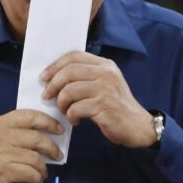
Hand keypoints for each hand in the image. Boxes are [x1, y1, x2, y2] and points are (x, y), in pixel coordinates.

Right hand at [0, 109, 63, 182]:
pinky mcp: (2, 170)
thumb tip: (45, 134)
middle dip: (51, 147)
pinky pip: (29, 173)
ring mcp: (0, 153)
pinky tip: (36, 180)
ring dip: (43, 167)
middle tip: (58, 154)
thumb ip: (15, 131)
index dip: (48, 121)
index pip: (29, 116)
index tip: (59, 129)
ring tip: (43, 172)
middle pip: (36, 137)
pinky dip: (37, 178)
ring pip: (34, 157)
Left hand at [40, 52, 155, 147]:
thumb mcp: (104, 85)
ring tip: (65, 111)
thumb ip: (86, 77)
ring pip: (69, 90)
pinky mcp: (104, 106)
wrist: (138, 126)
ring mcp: (106, 89)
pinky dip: (71, 116)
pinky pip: (76, 108)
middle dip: (53, 84)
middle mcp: (106, 73)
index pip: (74, 56)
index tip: (44, 77)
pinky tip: (76, 120)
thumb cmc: (116, 107)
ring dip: (61, 103)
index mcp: (105, 65)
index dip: (55, 65)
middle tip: (47, 96)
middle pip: (69, 71)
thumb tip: (54, 78)